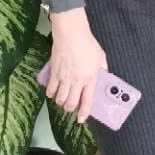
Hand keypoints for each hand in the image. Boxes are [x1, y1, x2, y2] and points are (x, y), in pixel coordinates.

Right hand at [46, 8, 106, 123]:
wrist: (71, 34)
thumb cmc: (87, 44)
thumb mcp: (101, 57)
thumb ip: (102, 69)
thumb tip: (104, 77)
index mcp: (90, 78)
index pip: (88, 101)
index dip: (84, 113)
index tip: (81, 119)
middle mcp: (77, 81)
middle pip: (71, 103)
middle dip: (70, 109)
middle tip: (71, 108)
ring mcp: (64, 78)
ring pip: (60, 99)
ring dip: (61, 102)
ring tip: (63, 100)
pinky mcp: (54, 73)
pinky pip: (50, 90)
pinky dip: (51, 94)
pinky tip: (53, 93)